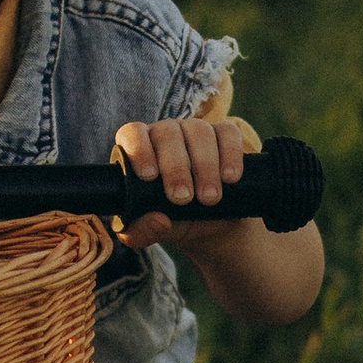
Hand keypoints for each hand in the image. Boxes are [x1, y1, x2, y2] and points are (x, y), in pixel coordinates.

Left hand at [112, 112, 255, 250]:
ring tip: (210, 198)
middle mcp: (165, 134)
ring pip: (199, 131)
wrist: (208, 224)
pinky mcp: (224, 135)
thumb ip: (141, 232)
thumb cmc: (170, 220)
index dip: (139, 150)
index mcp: (139, 149)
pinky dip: (230, 155)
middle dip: (176, 167)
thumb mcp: (149, 232)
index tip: (149, 176)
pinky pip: (228, 133)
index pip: (132, 134)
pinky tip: (230, 178)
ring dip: (205, 166)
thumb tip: (158, 220)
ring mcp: (196, 131)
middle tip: (182, 198)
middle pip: (168, 133)